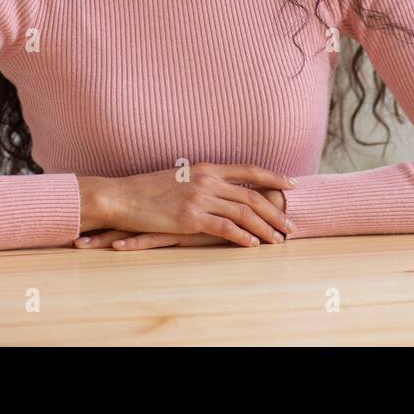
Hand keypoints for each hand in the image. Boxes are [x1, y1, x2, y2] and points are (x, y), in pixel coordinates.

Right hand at [75, 187, 288, 250]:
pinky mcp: (189, 218)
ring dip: (265, 228)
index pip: (249, 170)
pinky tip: (253, 245)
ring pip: (243, 213)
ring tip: (278, 240)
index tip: (291, 185)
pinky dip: (242, 237)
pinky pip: (224, 228)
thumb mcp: (179, 178)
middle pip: (252, 196)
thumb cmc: (147, 190)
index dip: (273, 177)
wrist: (122, 197)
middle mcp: (207, 180)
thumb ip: (202, 182)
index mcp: (206, 168)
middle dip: (276, 212)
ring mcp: (199, 199)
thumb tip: (221, 191)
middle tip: (291, 226)